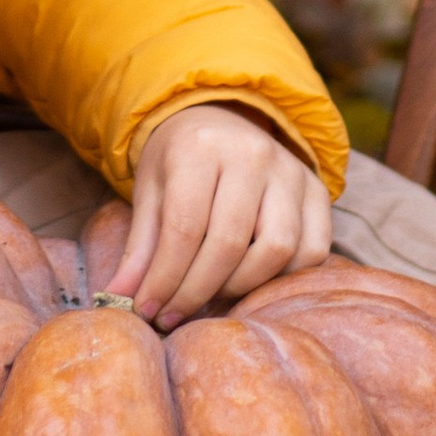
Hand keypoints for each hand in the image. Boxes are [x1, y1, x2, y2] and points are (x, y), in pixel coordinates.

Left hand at [112, 103, 332, 326]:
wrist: (219, 120)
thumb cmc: (178, 161)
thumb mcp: (150, 193)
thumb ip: (140, 248)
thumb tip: (118, 299)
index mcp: (200, 148)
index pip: (184, 228)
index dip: (165, 279)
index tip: (148, 310)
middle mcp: (252, 154)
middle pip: (229, 243)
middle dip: (196, 292)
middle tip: (173, 316)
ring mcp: (290, 172)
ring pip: (276, 249)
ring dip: (240, 287)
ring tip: (210, 296)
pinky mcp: (317, 191)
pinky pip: (312, 250)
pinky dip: (282, 278)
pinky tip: (250, 281)